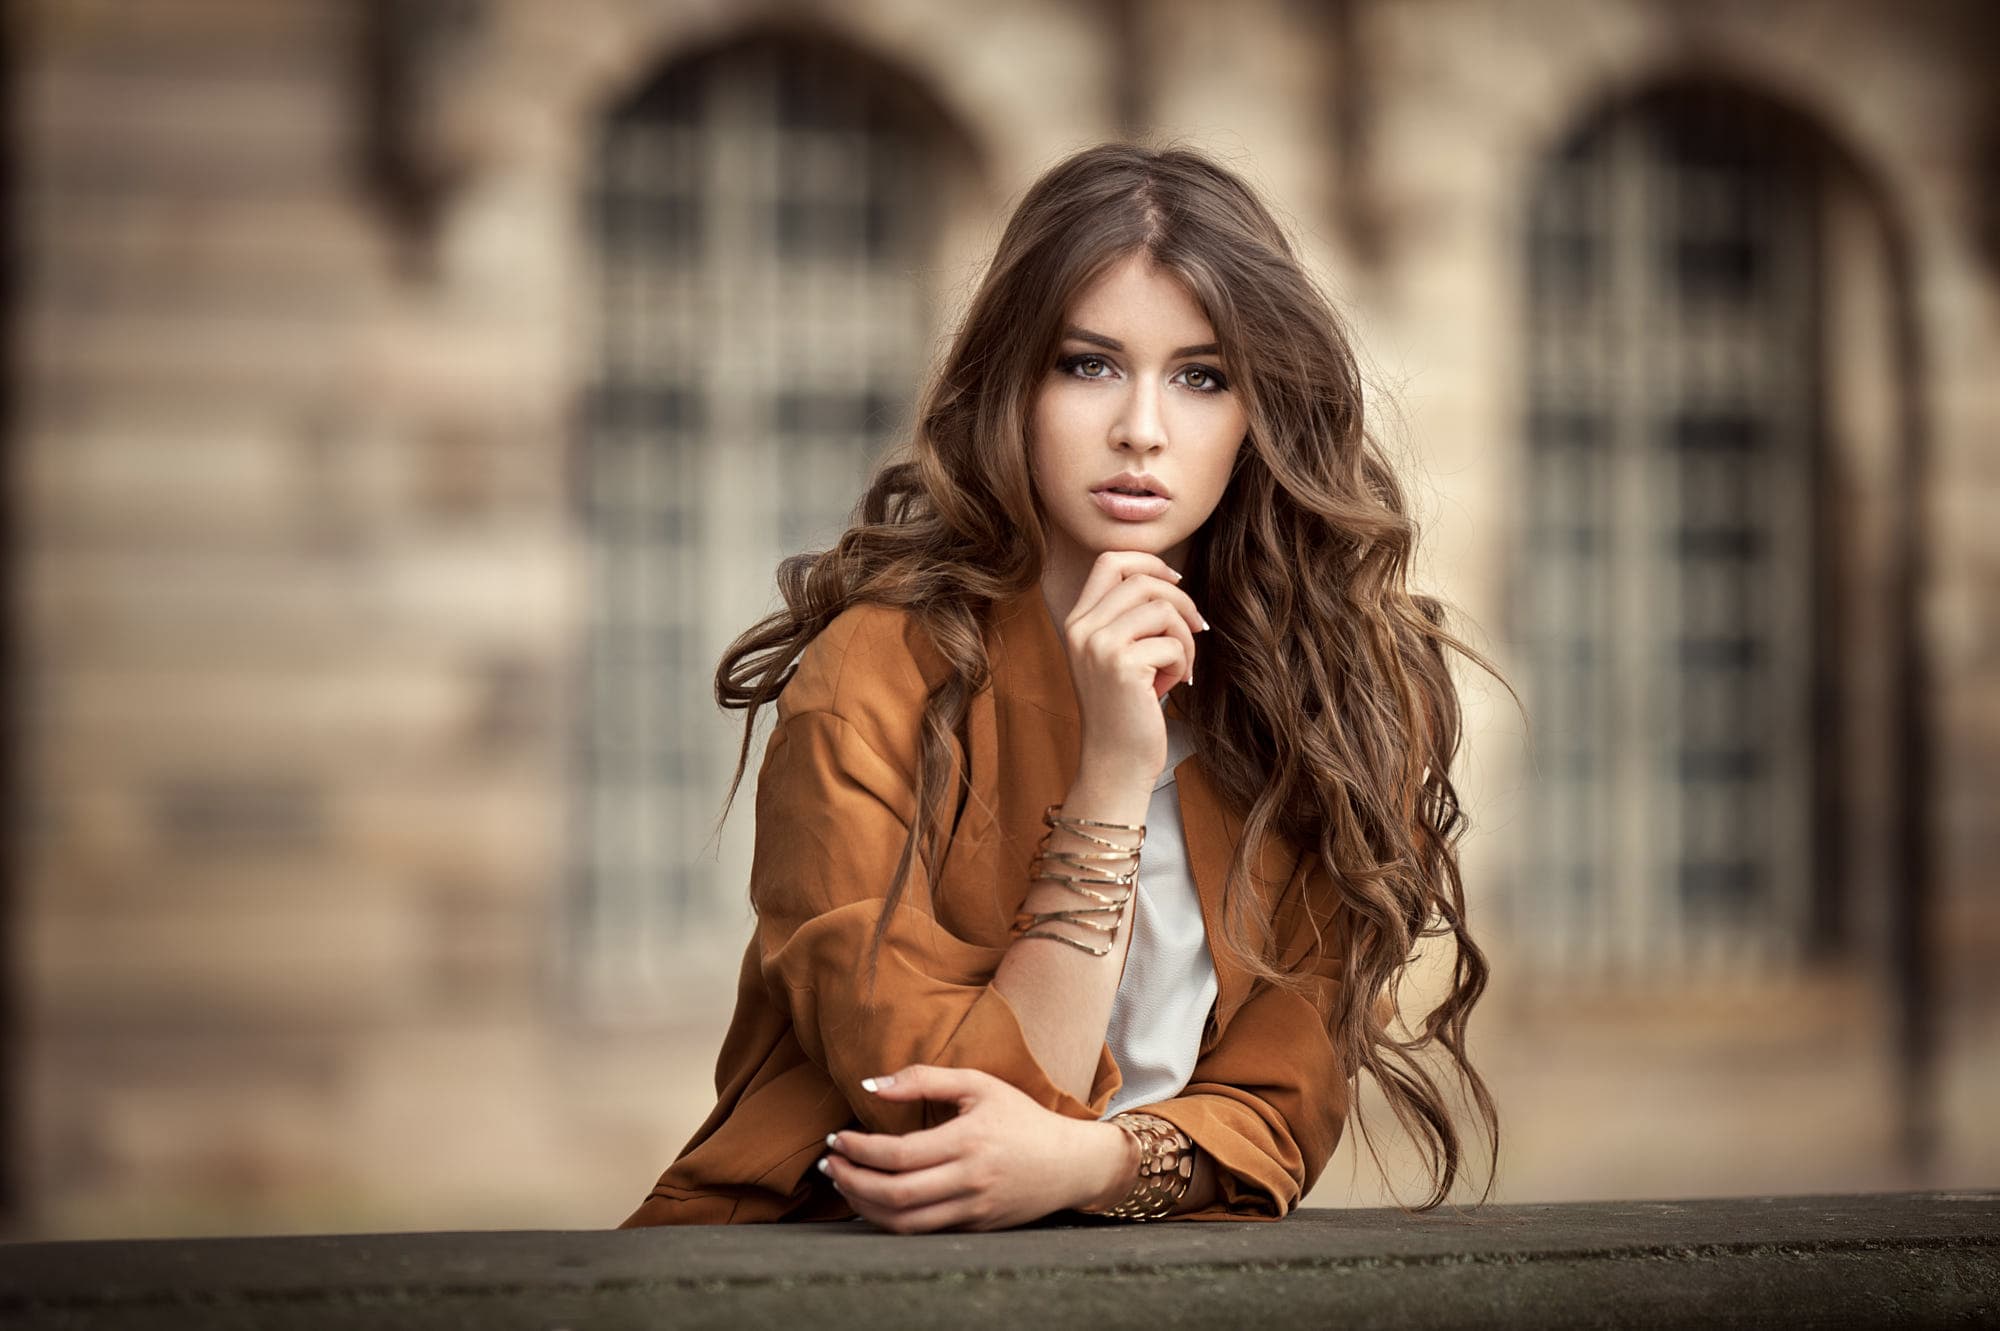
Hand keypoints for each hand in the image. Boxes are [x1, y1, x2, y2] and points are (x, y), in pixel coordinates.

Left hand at [819, 1065, 1135, 1232]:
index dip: (858, 1149)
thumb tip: (871, 1085)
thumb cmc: (1020, 1117)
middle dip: (851, 1179)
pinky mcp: (974, 1229)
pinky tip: (871, 1202)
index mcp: (968, 1140)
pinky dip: (888, 1220)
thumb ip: (924, 1080)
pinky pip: (920, 1232)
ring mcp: (972, 1210)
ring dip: (862, 1204)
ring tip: (843, 1182)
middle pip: (894, 1193)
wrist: (1070, 1164)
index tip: (836, 1138)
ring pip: (902, 1222)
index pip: (898, 1154)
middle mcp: (969, 1180)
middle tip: (828, 1163)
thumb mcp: (978, 1085)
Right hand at [1061, 551, 1207, 783]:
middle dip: (1180, 602)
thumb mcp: (1117, 654)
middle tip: (1196, 630)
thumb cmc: (1126, 708)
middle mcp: (1082, 628)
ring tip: (1180, 667)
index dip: (1150, 562)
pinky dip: (1183, 663)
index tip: (1176, 583)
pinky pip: (1172, 643)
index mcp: (1077, 621)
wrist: (1116, 761)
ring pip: (1162, 609)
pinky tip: (1174, 686)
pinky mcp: (1122, 666)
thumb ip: (1129, 616)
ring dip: (1185, 638)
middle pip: (1143, 579)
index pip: (1110, 560)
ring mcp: (1099, 645)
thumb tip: (1171, 579)